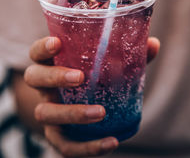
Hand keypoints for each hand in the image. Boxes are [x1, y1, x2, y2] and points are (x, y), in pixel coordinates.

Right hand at [24, 36, 159, 156]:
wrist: (80, 105)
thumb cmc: (94, 77)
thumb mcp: (107, 63)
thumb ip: (129, 53)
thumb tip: (153, 44)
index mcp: (53, 62)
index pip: (37, 52)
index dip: (43, 47)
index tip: (57, 43)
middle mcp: (45, 86)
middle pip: (34, 77)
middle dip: (54, 76)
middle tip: (80, 78)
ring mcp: (49, 110)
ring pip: (44, 112)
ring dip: (71, 113)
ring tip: (100, 112)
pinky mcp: (58, 135)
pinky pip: (65, 145)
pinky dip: (86, 147)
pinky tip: (111, 142)